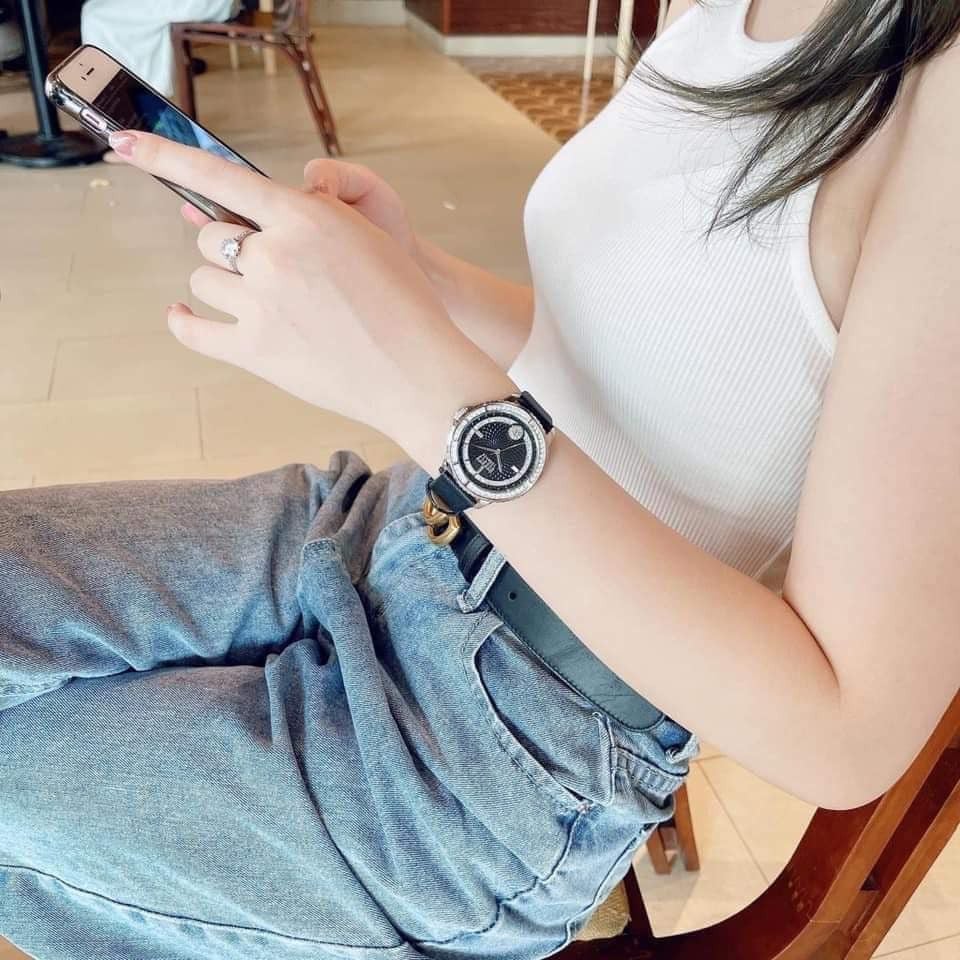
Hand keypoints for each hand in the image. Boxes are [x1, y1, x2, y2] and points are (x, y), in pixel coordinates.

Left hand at [111, 130, 510, 455]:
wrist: (419, 373)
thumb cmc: (405, 304)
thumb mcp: (366, 237)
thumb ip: (310, 218)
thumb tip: (256, 220)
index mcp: (303, 217)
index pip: (218, 177)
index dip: (163, 155)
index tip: (123, 143)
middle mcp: (273, 256)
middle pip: (210, 238)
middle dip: (230, 248)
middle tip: (265, 268)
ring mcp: (260, 306)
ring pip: (203, 281)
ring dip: (224, 286)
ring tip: (264, 304)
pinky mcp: (255, 352)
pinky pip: (195, 331)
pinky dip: (185, 323)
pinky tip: (182, 317)